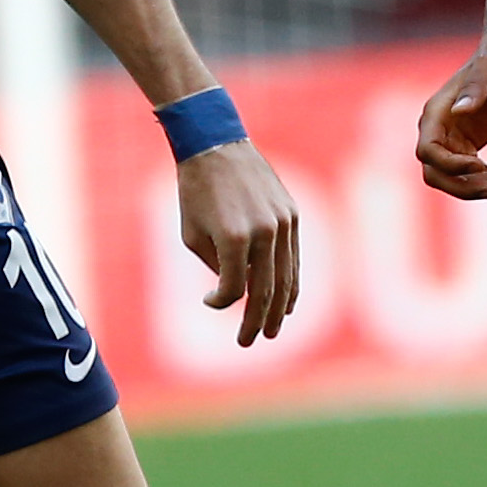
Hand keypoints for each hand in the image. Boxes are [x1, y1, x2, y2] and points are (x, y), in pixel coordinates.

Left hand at [178, 141, 300, 346]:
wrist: (216, 145)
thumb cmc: (195, 192)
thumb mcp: (192, 234)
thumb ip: (216, 266)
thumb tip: (236, 290)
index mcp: (234, 237)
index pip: (235, 289)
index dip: (221, 302)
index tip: (207, 300)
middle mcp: (264, 231)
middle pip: (265, 290)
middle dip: (256, 321)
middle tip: (249, 341)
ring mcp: (283, 223)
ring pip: (286, 277)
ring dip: (279, 309)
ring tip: (270, 330)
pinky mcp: (292, 215)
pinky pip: (294, 257)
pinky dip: (291, 283)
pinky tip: (287, 303)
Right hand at [415, 46, 486, 199]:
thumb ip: (476, 85)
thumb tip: (460, 110)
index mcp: (436, 114)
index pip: (428, 152)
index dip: (449, 165)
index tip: (479, 166)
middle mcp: (438, 133)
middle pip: (437, 176)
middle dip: (466, 188)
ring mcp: (452, 144)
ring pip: (462, 180)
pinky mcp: (469, 151)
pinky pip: (481, 175)